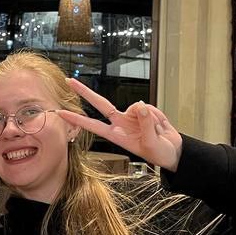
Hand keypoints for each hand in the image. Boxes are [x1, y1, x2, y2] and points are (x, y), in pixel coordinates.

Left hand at [58, 80, 182, 171]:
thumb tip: (139, 105)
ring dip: (150, 118)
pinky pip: (148, 107)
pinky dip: (157, 116)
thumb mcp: (151, 143)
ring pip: (136, 107)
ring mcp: (132, 116)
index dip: (77, 120)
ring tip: (157, 132)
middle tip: (69, 81)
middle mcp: (121, 123)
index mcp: (117, 135)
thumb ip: (145, 124)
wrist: (174, 151)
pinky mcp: (144, 111)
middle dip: (85, 92)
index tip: (61, 114)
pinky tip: (160, 126)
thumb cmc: (159, 152)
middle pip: (100, 104)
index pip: (93, 125)